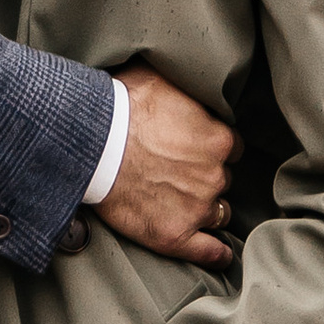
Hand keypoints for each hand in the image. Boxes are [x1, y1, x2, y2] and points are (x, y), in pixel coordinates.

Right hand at [94, 63, 237, 270]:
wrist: (92, 145)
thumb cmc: (121, 106)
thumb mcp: (159, 77)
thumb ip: (184, 85)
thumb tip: (187, 70)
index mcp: (217, 138)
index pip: (230, 147)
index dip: (212, 147)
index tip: (196, 146)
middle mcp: (214, 175)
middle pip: (222, 179)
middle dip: (205, 176)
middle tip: (177, 170)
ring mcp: (197, 208)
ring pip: (218, 212)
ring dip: (205, 207)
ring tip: (183, 202)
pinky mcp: (176, 235)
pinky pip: (209, 251)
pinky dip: (215, 253)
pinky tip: (218, 253)